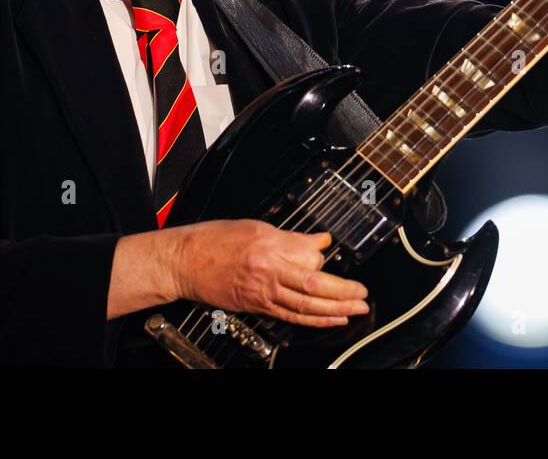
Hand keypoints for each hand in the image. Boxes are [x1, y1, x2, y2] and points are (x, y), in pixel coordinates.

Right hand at [173, 219, 369, 327]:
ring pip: (304, 306)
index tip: (338, 258)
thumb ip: (291, 237)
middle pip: (312, 287)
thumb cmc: (214, 241)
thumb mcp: (255, 228)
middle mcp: (267, 273)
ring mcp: (261, 294)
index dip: (326, 261)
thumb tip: (319, 241)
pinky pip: (290, 316)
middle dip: (343, 293)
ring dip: (334, 310)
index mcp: (268, 248)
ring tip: (356, 310)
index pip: (308, 259)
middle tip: (363, 295)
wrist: (184, 261)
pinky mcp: (257, 307)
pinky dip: (313, 320)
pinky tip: (330, 320)